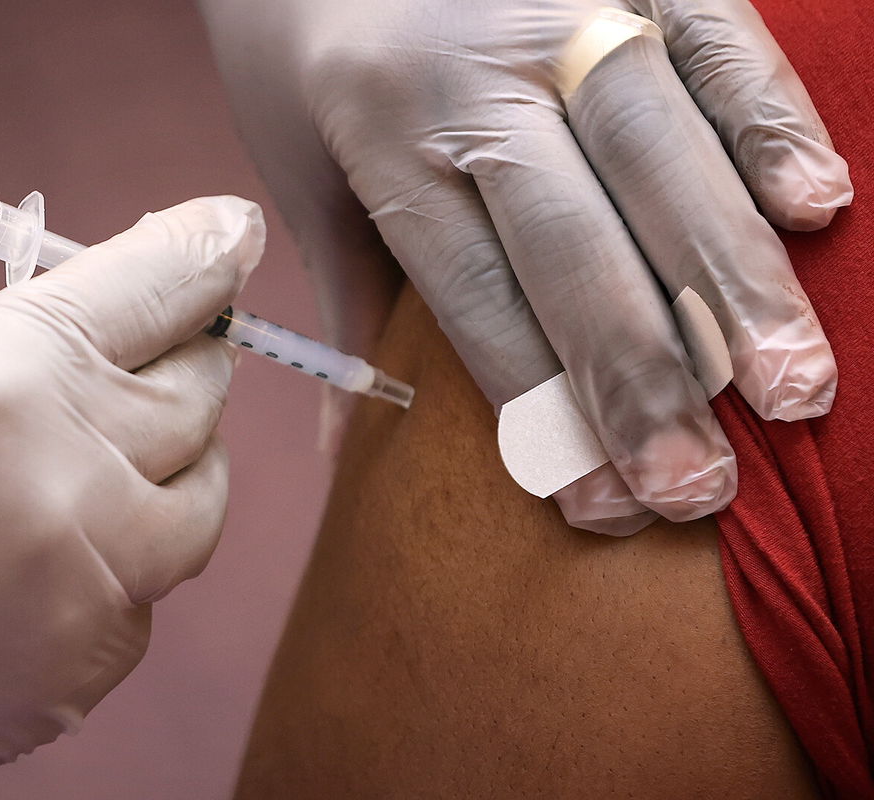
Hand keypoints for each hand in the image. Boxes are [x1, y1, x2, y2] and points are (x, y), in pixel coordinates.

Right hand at [0, 145, 263, 798]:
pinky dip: (129, 561)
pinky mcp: (67, 686)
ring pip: (197, 507)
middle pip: (198, 393)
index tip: (231, 229)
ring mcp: (81, 598)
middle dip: (190, 348)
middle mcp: (71, 487)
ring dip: (182, 458)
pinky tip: (70, 548)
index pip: (154, 286)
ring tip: (134, 435)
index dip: (201, 245)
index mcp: (1, 380)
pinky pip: (144, 605)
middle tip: (168, 329)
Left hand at [200, 0, 850, 534]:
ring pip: (663, 157)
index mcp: (383, 133)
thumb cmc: (298, 39)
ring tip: (794, 388)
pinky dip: (771, 119)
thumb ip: (345, 298)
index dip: (544, 412)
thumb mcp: (298, 166)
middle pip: (576, 250)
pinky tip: (818, 206)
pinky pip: (717, 37)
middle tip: (703, 491)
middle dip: (646, 381)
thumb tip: (340, 443)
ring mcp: (560, 0)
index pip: (481, 300)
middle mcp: (475, 71)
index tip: (602, 506)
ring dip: (734, 279)